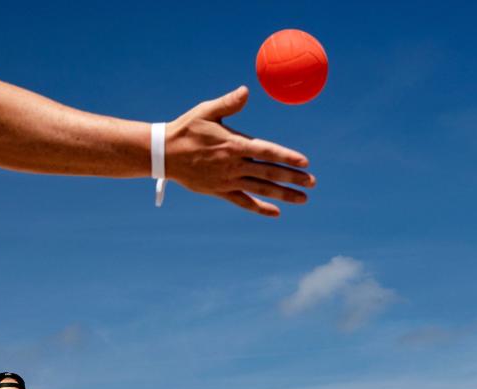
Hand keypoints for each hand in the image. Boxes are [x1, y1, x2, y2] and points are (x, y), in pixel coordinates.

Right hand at [165, 86, 315, 216]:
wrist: (164, 153)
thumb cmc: (186, 128)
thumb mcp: (206, 111)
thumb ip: (229, 103)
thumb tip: (246, 90)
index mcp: (233, 144)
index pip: (267, 151)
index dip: (287, 157)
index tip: (304, 162)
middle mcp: (234, 164)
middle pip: (269, 173)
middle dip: (293, 178)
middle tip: (312, 182)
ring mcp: (228, 180)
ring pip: (261, 189)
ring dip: (283, 195)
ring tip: (303, 199)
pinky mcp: (220, 191)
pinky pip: (243, 202)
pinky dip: (260, 208)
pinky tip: (276, 212)